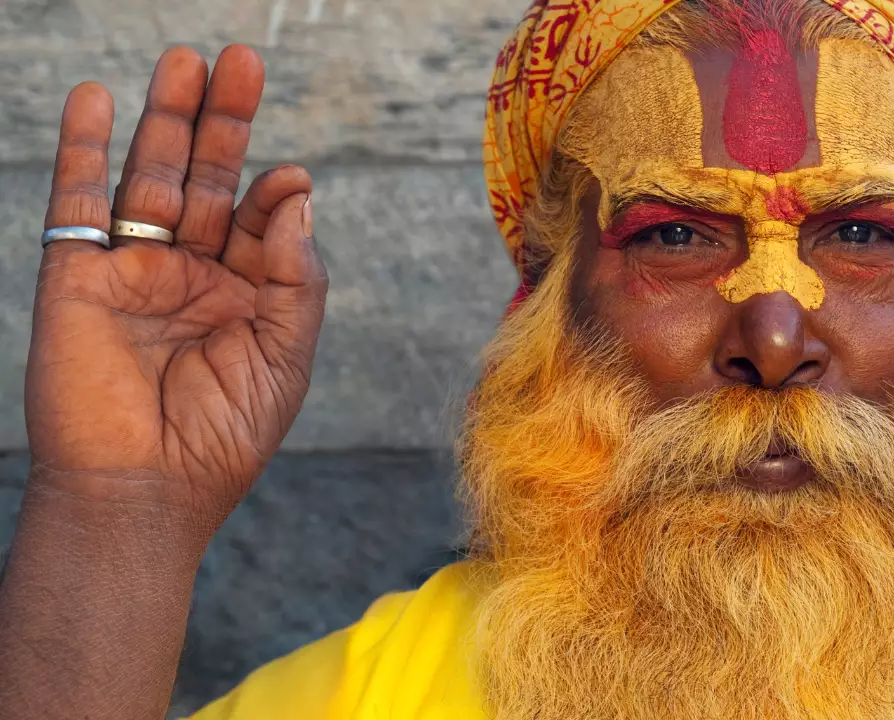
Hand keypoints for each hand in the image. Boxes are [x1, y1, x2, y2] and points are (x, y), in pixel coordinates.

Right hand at [28, 45, 326, 529]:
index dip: (274, 193)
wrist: (145, 491)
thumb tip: (296, 192)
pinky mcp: (78, 277)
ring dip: (166, 120)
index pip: (262, 221)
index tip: (287, 177)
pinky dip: (82, 150)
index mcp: (247, 294)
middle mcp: (192, 275)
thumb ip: (298, 277)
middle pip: (209, 180)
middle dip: (224, 123)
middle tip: (241, 61)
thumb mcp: (285, 356)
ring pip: (151, 177)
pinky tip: (96, 99)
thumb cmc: (223, 436)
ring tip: (185, 61)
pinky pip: (78, 202)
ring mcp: (134, 270)